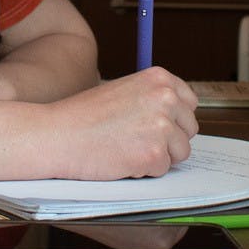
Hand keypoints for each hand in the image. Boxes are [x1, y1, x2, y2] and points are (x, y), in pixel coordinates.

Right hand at [46, 66, 198, 180]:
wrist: (58, 134)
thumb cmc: (84, 115)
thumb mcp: (124, 91)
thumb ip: (152, 99)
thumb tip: (177, 118)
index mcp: (159, 78)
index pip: (190, 102)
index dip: (175, 118)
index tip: (157, 124)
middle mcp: (166, 98)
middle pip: (189, 129)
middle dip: (169, 139)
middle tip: (137, 139)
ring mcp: (162, 126)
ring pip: (179, 152)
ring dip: (158, 155)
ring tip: (127, 147)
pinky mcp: (154, 154)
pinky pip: (162, 170)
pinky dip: (145, 170)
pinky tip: (122, 158)